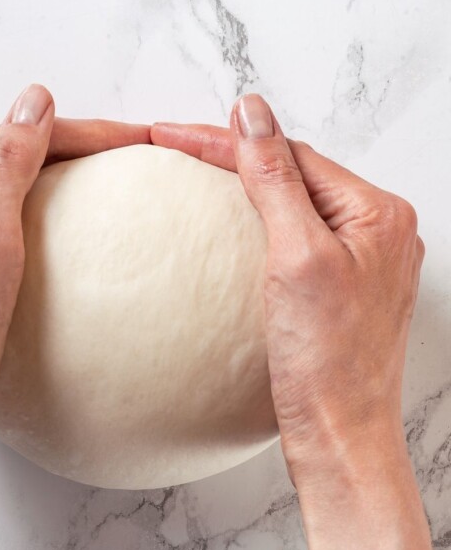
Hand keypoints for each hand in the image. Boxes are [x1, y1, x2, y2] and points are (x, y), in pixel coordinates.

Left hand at [0, 84, 149, 462]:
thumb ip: (11, 163)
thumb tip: (34, 99)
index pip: (16, 139)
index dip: (81, 133)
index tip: (134, 137)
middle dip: (61, 153)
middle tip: (120, 156)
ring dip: (36, 186)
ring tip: (87, 187)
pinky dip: (11, 224)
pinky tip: (37, 239)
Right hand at [152, 94, 423, 483]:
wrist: (340, 437)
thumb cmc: (327, 362)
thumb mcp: (296, 256)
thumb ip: (275, 178)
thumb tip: (253, 113)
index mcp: (378, 214)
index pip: (291, 156)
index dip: (228, 140)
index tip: (171, 134)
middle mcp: (378, 232)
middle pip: (295, 174)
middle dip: (235, 156)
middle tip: (175, 144)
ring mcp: (361, 262)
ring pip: (295, 205)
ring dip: (247, 187)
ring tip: (197, 171)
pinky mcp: (340, 290)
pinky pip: (296, 239)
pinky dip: (259, 226)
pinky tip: (231, 228)